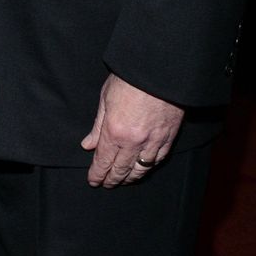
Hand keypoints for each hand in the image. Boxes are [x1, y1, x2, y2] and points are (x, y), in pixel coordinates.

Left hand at [81, 73, 184, 187]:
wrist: (158, 70)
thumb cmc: (129, 79)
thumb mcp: (106, 98)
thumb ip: (98, 126)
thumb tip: (88, 145)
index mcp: (114, 132)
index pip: (103, 161)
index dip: (97, 174)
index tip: (93, 181)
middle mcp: (133, 142)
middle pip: (121, 169)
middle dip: (112, 179)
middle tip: (106, 184)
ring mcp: (153, 141)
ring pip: (141, 169)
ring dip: (130, 177)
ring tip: (123, 180)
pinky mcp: (168, 137)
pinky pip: (158, 159)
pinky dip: (149, 167)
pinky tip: (143, 168)